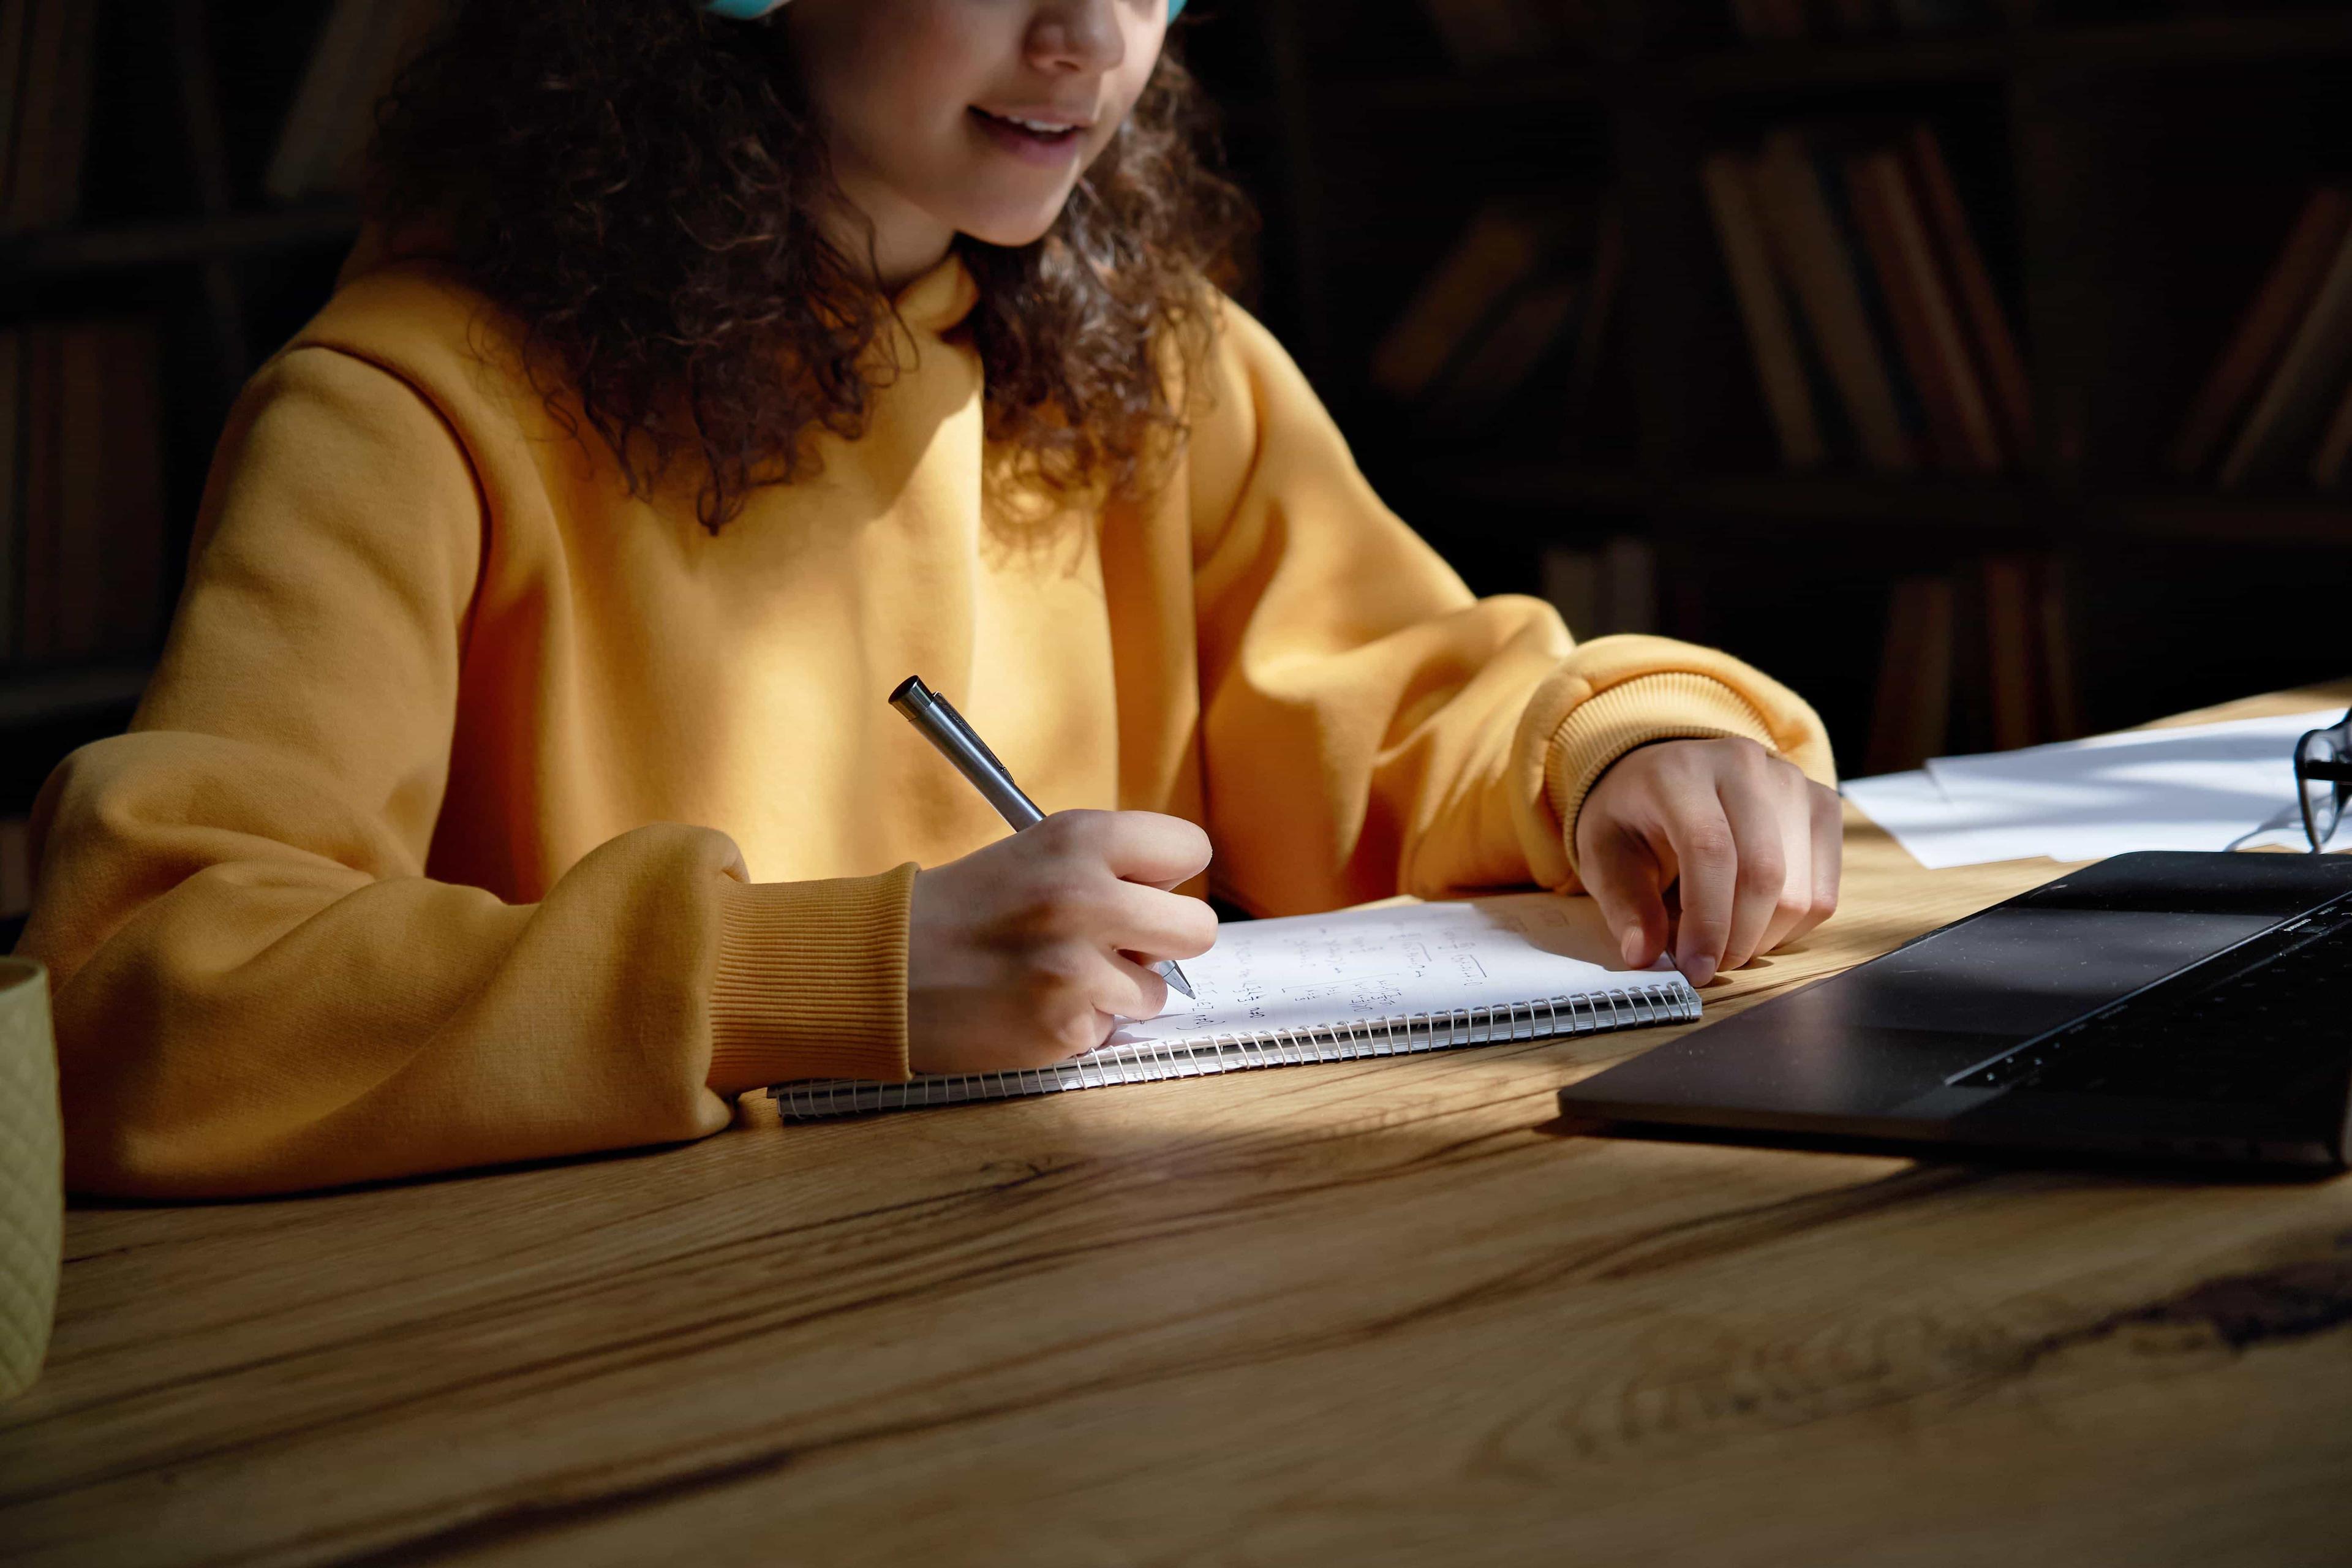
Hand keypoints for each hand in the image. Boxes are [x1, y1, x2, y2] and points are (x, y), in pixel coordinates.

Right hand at [906, 810, 1216, 1074]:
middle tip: (1120, 943)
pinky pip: (1111, 1029)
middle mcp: (1085, 897)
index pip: (1190, 848)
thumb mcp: (1037, 851)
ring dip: (1120, 990)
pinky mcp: (1065, 1028)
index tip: (1144, 888)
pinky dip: (1081, 1024)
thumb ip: (1109, 864)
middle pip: (1199, 927)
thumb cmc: (964, 908)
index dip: (1167, 875)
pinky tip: (1036, 1005)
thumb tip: (1172, 900)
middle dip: (1164, 941)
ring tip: (1059, 975)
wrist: (884, 969)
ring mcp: (1077, 968)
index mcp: (1081, 839)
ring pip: (1158, 991)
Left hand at [1573, 737, 1840, 985]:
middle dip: (1737, 939)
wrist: (1668, 773)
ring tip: (1726, 941)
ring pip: (1801, 890)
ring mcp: (1790, 781)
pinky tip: (1756, 923)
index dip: (1707, 920)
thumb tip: (1644, 955)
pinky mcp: (1822, 804)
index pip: (1710, 849)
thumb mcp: (1605, 855)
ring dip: (1764, 937)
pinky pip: (1825, 892)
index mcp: (1680, 772)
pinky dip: (1792, 927)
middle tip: (1708, 965)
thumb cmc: (1634, 817)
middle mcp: (1743, 765)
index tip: (1695, 969)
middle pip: (1764, 872)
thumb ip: (1624, 904)